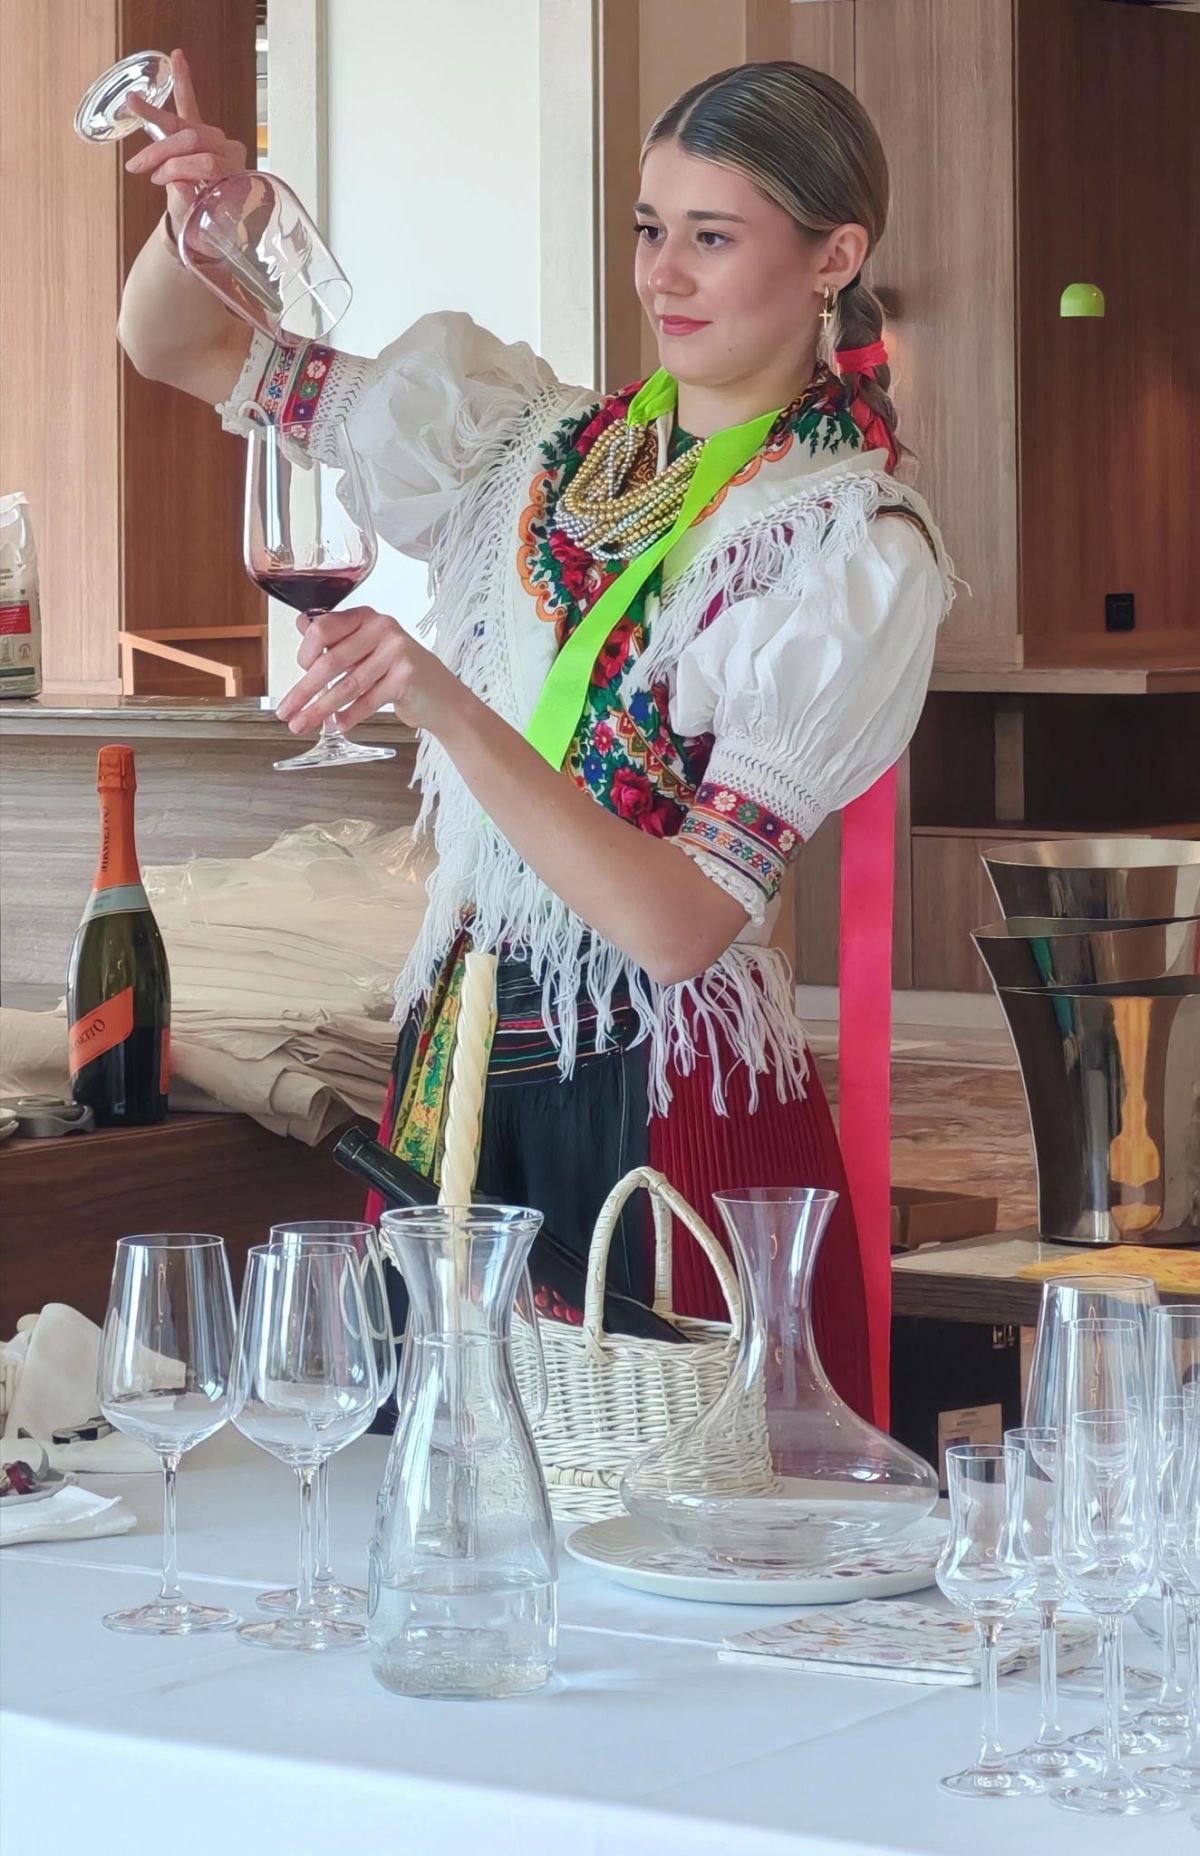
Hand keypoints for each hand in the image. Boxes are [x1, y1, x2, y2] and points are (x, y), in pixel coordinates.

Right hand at [124, 49, 247, 238]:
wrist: (206, 224)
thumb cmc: (202, 224)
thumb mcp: (195, 221)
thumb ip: (188, 204)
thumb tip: (179, 184)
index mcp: (234, 174)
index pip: (204, 163)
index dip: (177, 169)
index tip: (155, 181)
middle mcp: (229, 151)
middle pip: (192, 140)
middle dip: (162, 151)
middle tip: (139, 165)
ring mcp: (215, 138)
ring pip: (183, 123)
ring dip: (156, 120)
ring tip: (134, 102)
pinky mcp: (200, 130)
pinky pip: (190, 104)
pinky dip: (184, 82)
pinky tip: (178, 57)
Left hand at [276, 609, 469, 736]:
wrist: (442, 698)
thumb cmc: (399, 674)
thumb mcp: (366, 651)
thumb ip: (336, 639)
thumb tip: (301, 624)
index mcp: (365, 617)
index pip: (323, 629)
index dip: (305, 653)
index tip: (298, 673)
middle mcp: (381, 628)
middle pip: (331, 661)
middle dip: (304, 691)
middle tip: (286, 712)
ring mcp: (396, 651)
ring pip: (347, 685)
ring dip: (321, 709)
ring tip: (304, 725)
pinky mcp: (406, 676)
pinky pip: (368, 700)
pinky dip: (350, 716)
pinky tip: (338, 726)